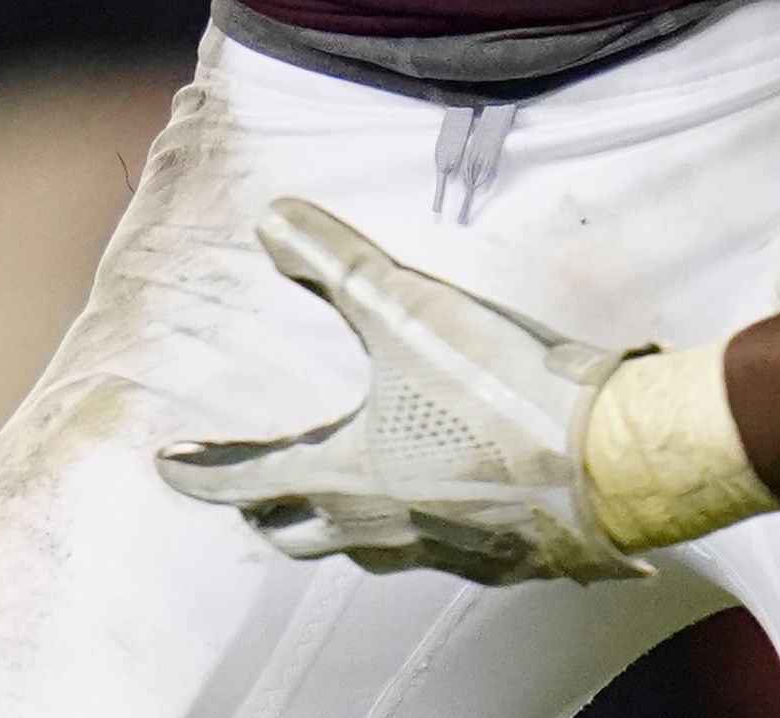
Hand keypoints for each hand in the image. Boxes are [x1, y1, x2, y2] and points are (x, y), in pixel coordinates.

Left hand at [157, 199, 650, 583]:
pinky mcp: (498, 558)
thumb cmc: (502, 392)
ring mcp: (441, 551)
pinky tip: (440, 503)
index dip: (202, 472)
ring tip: (341, 496)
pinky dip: (416, 528)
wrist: (608, 461)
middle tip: (251, 490)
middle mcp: (383, 528)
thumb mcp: (409, 310)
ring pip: (366, 551)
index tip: (170, 465)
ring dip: (338, 524)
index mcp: (348, 476)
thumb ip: (337, 265)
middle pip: (299, 534)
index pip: (249, 481)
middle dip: (267, 510)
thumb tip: (272, 221)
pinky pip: (435, 552)